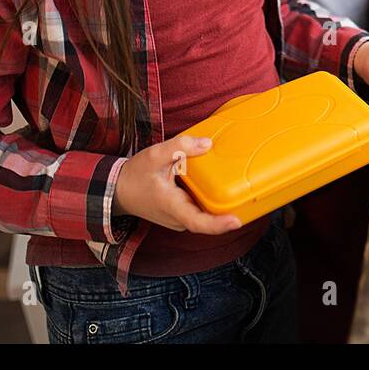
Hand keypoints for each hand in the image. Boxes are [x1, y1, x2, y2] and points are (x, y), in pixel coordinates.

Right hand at [113, 135, 242, 234]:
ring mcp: (181, 217)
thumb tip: (207, 145)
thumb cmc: (134, 175)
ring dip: (221, 204)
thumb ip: (180, 147)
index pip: (199, 223)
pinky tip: (222, 185)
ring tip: (244, 188)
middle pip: (209, 219)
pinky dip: (210, 199)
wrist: (116, 189)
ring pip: (205, 213)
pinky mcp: (181, 212)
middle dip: (230, 210)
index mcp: (173, 207)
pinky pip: (200, 208)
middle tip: (252, 194)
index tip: (237, 221)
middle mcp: (179, 218)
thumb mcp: (155, 155)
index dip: (219, 225)